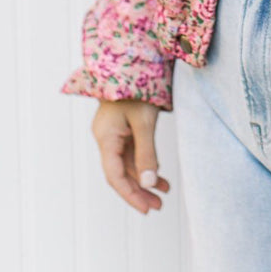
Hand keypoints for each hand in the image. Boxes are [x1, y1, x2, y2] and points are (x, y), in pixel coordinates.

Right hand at [91, 98, 170, 214]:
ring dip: (144, 179)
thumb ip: (146, 153)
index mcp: (106, 138)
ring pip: (127, 164)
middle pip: (120, 173)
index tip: (146, 209)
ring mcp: (114, 134)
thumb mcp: (144, 122)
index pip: (114, 176)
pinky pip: (131, 153)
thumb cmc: (137, 90)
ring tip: (164, 193)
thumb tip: (148, 183)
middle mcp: (106, 138)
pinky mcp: (122, 129)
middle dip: (138, 191)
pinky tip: (159, 175)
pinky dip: (144, 164)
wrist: (131, 62)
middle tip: (157, 206)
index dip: (130, 195)